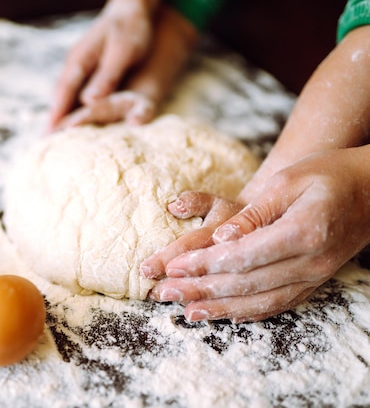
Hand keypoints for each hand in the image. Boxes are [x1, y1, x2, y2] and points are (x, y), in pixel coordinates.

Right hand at [48, 0, 156, 129]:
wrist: (133, 9)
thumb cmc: (131, 29)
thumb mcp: (122, 51)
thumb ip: (107, 76)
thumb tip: (88, 101)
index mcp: (80, 60)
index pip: (64, 92)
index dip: (57, 114)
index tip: (49, 135)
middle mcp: (75, 64)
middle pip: (59, 96)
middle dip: (52, 118)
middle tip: (45, 143)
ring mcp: (79, 66)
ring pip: (65, 94)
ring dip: (59, 114)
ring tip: (54, 138)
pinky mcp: (86, 68)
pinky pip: (74, 91)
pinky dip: (70, 106)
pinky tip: (72, 119)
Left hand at [143, 148, 369, 322]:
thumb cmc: (327, 174)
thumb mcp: (287, 181)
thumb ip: (253, 214)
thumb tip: (220, 240)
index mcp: (304, 232)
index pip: (244, 257)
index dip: (204, 265)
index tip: (173, 268)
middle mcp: (312, 262)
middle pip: (246, 283)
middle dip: (201, 290)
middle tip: (163, 293)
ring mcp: (316, 276)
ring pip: (260, 301)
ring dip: (219, 308)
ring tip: (185, 312)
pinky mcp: (314, 281)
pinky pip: (278, 304)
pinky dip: (248, 312)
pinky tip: (223, 315)